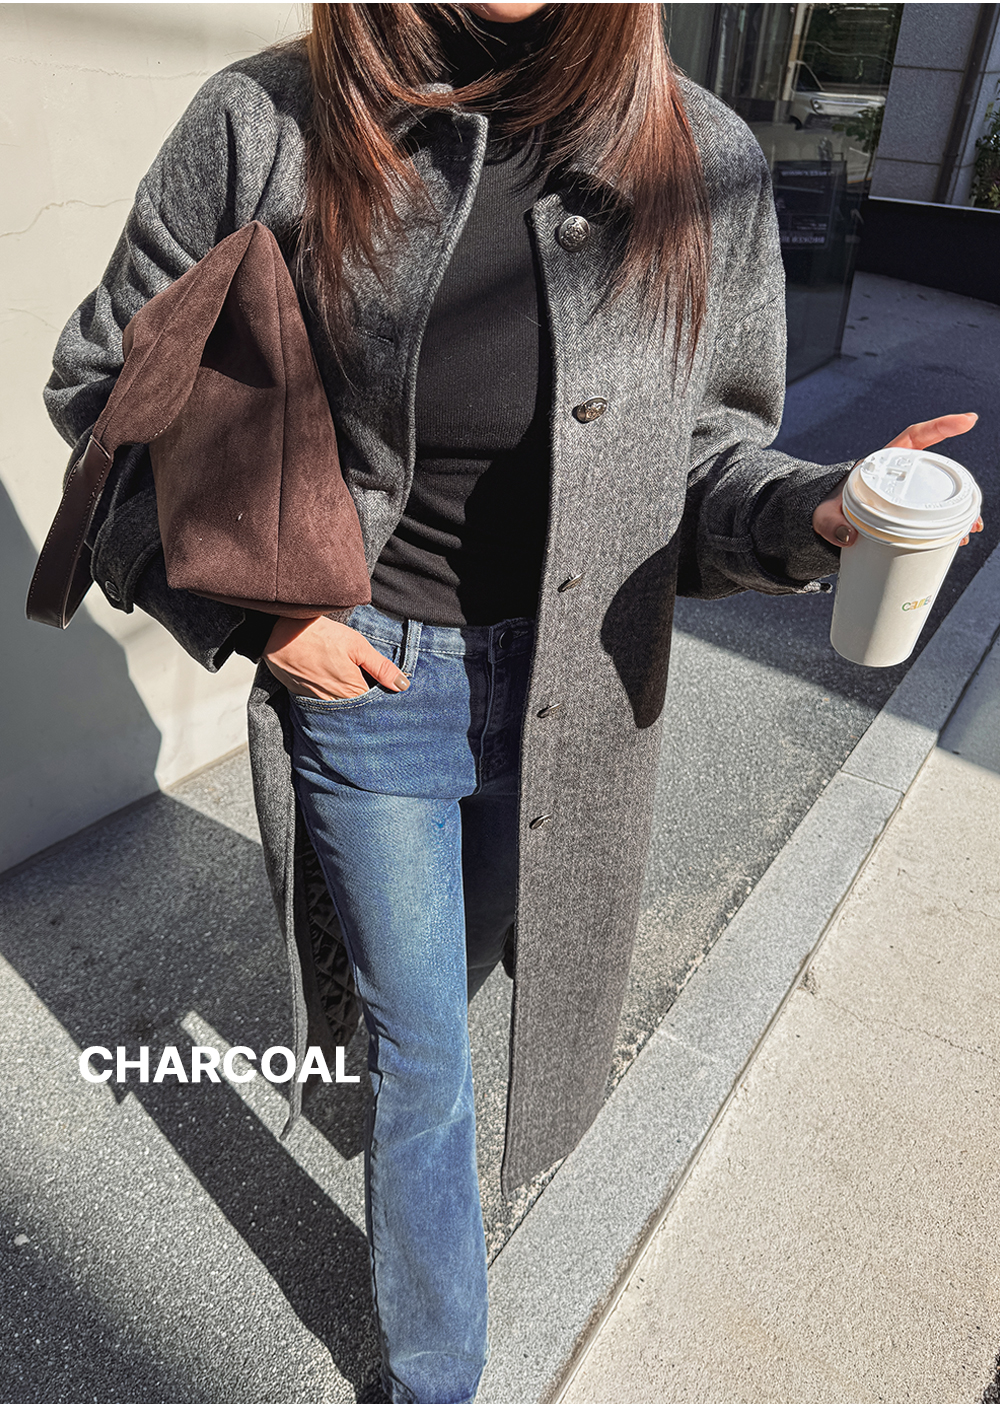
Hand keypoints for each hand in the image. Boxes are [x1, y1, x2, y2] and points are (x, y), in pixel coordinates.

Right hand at [263, 616, 410, 699]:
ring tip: (354, 688)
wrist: (279, 634)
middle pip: (358, 711)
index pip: (375, 706)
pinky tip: (335, 687)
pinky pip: (324, 705)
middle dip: (368, 706)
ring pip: (342, 709)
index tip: (392, 696)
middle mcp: (335, 703)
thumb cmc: (320, 635)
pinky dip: (333, 700)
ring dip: (351, 704)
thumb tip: (402, 685)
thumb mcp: (357, 645)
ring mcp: (317, 703)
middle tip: (374, 692)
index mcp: (352, 692)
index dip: (384, 701)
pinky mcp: (303, 698)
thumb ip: (380, 667)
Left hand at [812, 412, 981, 547]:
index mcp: (881, 462)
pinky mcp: (907, 514)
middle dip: (960, 486)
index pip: (914, 437)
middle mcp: (899, 475)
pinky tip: (957, 540)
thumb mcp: (822, 515)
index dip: (941, 426)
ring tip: (968, 530)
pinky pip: (932, 516)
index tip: (967, 420)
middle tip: (971, 504)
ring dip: (959, 511)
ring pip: (938, 495)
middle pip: (936, 472)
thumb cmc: (827, 511)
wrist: (827, 524)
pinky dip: (947, 528)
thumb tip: (848, 536)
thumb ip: (828, 523)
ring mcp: (905, 494)